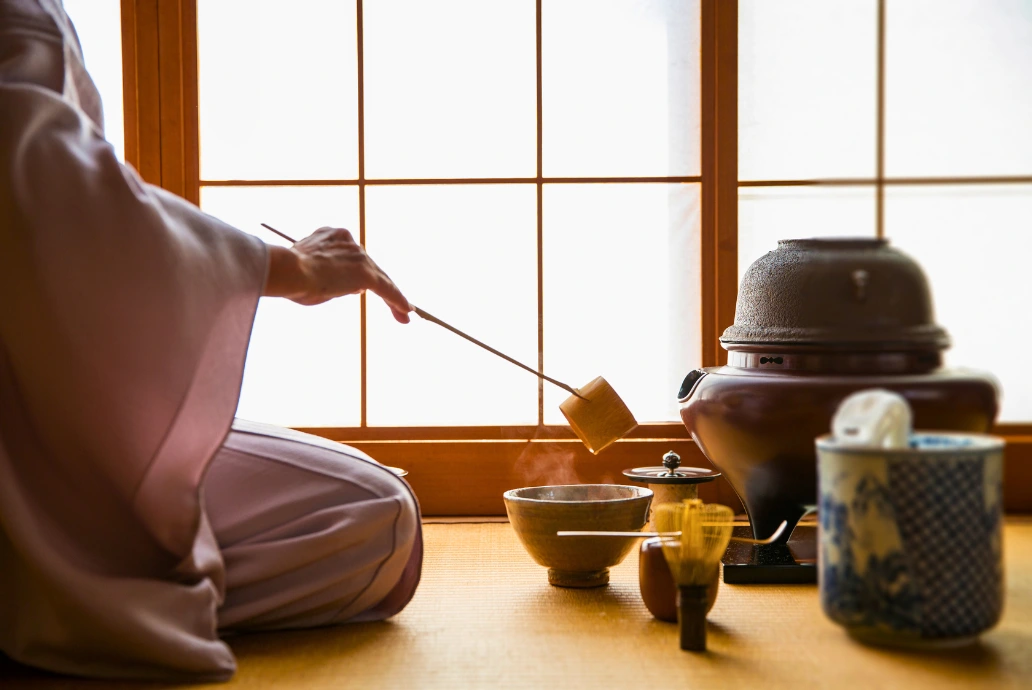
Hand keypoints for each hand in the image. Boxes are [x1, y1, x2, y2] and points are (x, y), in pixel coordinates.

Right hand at [265, 227, 410, 322]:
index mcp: (331, 237)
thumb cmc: (288, 278)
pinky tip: (407, 312)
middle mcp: (348, 242)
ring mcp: (358, 257)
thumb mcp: (309, 274)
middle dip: (383, 285)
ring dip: (392, 297)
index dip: (361, 271)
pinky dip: (397, 300)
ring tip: (405, 314)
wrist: (287, 271)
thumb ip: (331, 277)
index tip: (366, 283)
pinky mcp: (366, 273)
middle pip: (370, 266)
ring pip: (380, 278)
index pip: (353, 256)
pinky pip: (386, 288)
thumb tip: (353, 287)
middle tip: (397, 304)